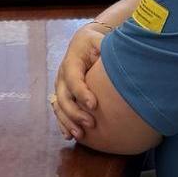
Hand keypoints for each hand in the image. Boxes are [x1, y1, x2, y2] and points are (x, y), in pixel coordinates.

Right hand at [52, 23, 106, 140]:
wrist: (82, 44)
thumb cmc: (94, 43)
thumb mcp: (99, 40)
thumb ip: (105, 46)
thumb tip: (118, 52)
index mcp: (71, 62)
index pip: (73, 78)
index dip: (81, 92)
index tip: (94, 105)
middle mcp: (62, 76)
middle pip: (63, 96)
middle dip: (75, 112)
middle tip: (91, 123)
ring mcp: (60, 87)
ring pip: (59, 106)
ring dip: (67, 121)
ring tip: (80, 134)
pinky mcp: (62, 95)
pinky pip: (59, 111)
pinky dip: (62, 124)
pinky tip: (69, 136)